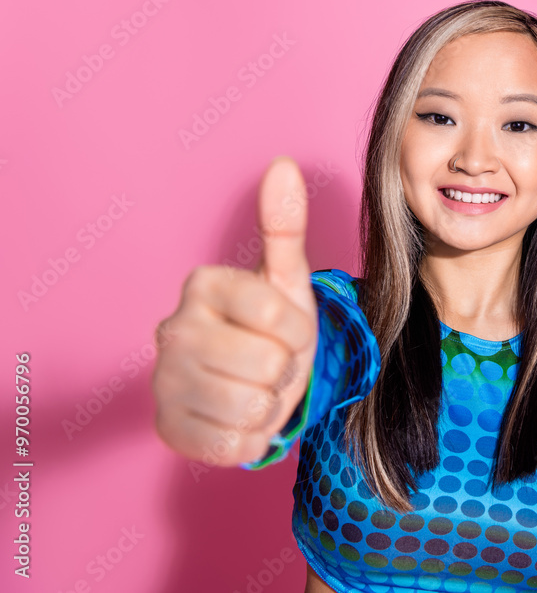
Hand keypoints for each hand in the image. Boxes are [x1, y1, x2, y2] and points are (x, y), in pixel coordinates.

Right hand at [152, 156, 317, 465]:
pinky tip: (237, 416)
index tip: (287, 331)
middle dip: (284, 372)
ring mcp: (163, 381)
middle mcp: (173, 329)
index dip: (299, 333)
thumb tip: (284, 165)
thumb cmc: (272, 328)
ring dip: (269, 406)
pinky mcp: (166, 428)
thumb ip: (285, 226)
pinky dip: (249, 438)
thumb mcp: (287, 280)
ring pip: (254, 408)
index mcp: (204, 285)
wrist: (249, 382)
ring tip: (254, 388)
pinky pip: (234, 446)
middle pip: (270, 367)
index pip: (283, 319)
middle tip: (269, 364)